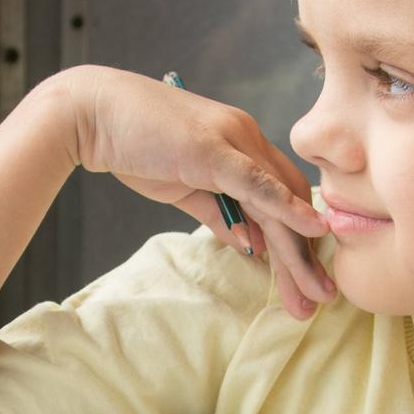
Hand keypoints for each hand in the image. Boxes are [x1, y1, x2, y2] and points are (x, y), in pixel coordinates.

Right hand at [66, 65, 332, 316]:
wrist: (92, 114)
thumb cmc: (133, 145)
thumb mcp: (183, 187)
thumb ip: (218, 213)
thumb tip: (249, 244)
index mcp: (240, 145)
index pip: (281, 196)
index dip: (296, 238)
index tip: (306, 279)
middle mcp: (246, 138)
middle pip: (288, 203)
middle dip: (305, 256)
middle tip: (322, 298)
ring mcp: (233, 141)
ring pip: (278, 201)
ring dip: (298, 250)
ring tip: (315, 292)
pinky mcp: (214, 150)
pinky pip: (258, 183)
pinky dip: (287, 206)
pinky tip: (313, 231)